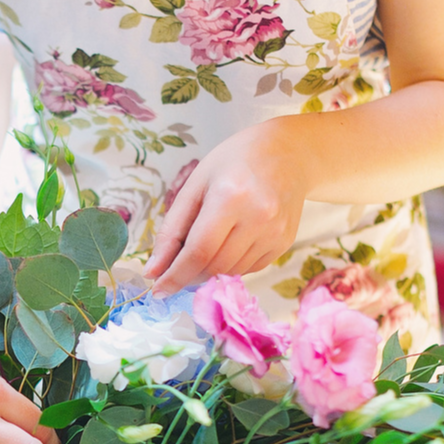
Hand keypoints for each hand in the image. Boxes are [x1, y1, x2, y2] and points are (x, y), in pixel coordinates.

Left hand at [143, 120, 309, 295]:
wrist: (288, 153)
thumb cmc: (234, 163)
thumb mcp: (195, 185)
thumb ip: (172, 230)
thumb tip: (154, 270)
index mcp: (230, 197)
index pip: (198, 251)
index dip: (175, 276)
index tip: (158, 290)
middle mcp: (258, 217)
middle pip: (214, 267)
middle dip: (189, 275)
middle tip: (176, 268)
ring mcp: (275, 232)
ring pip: (231, 272)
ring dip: (210, 270)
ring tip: (205, 247)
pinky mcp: (285, 243)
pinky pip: (249, 269)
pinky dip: (230, 265)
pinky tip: (228, 243)